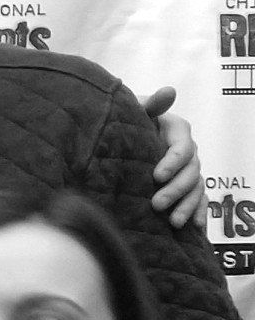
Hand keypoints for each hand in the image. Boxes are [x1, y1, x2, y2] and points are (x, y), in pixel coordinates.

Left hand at [139, 85, 202, 228]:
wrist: (121, 132)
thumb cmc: (127, 119)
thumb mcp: (136, 110)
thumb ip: (152, 105)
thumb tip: (170, 91)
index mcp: (178, 130)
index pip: (182, 148)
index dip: (172, 162)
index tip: (156, 176)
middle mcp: (188, 150)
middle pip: (190, 172)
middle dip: (175, 190)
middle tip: (156, 205)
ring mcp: (188, 168)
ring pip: (195, 188)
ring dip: (187, 206)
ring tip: (174, 223)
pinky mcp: (186, 184)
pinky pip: (199, 199)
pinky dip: (198, 212)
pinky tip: (194, 227)